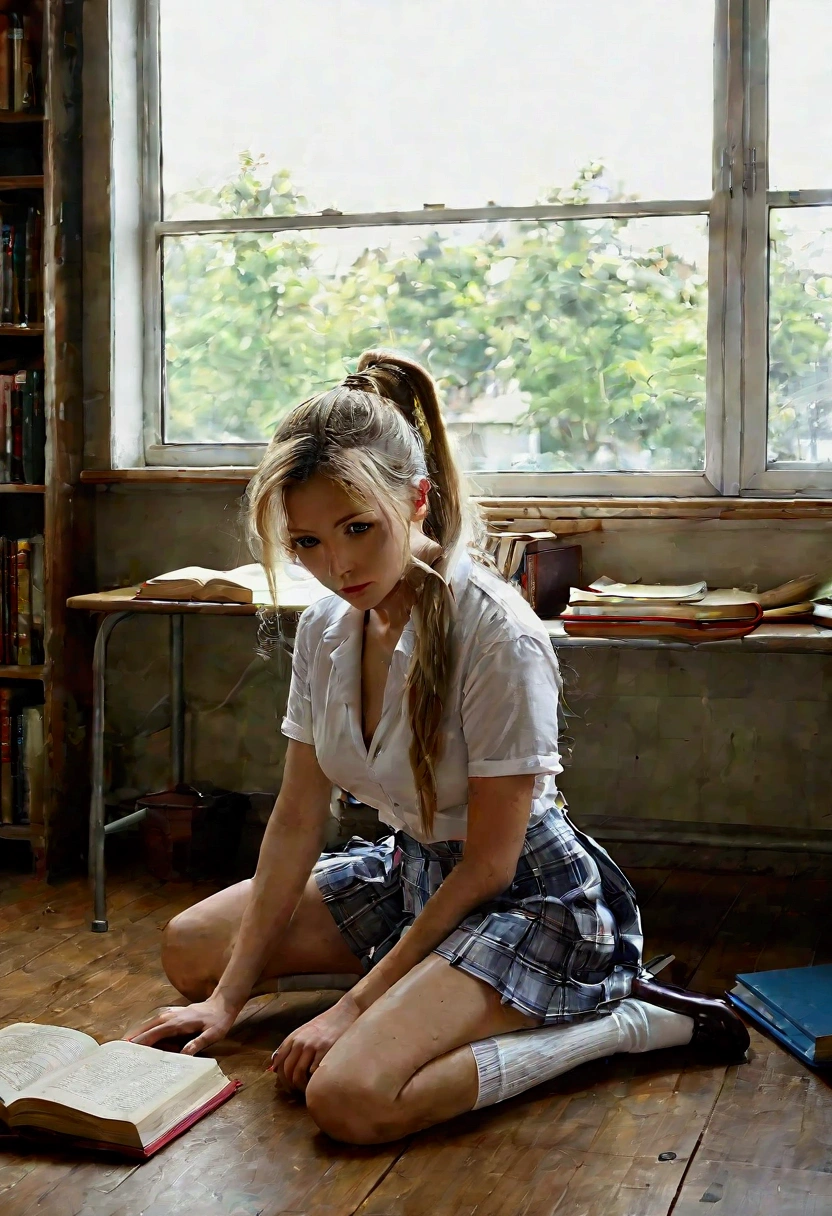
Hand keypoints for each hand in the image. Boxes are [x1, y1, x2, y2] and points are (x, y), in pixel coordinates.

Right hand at [126, 995, 240, 1054]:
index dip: (139, 1044)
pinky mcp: (169, 1017)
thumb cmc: (217, 1021)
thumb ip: (198, 1043)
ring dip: (135, 1038)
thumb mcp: (212, 1034)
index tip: (126, 1053)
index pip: (153, 1035)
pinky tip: (138, 1044)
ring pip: (146, 1027)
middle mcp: (168, 1018)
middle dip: (130, 1041)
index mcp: (176, 1023)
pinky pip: (153, 1027)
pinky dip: (143, 1034)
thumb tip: (183, 1055)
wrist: (221, 1003)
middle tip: (116, 1055)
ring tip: (121, 1052)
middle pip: (144, 1030)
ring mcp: (168, 1015)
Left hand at [272, 995, 360, 1091]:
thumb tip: (275, 1066)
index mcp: (293, 1037)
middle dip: (289, 1085)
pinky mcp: (325, 1050)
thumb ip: (290, 1045)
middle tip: (296, 1091)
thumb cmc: (325, 1024)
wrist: (344, 1012)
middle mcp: (300, 1041)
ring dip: (300, 1086)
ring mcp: (312, 1046)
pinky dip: (313, 1080)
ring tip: (306, 1090)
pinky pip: (313, 1071)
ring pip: (298, 1074)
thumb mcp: (304, 1031)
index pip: (278, 1061)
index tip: (286, 1085)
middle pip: (287, 1070)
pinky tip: (317, 1081)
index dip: (280, 1076)